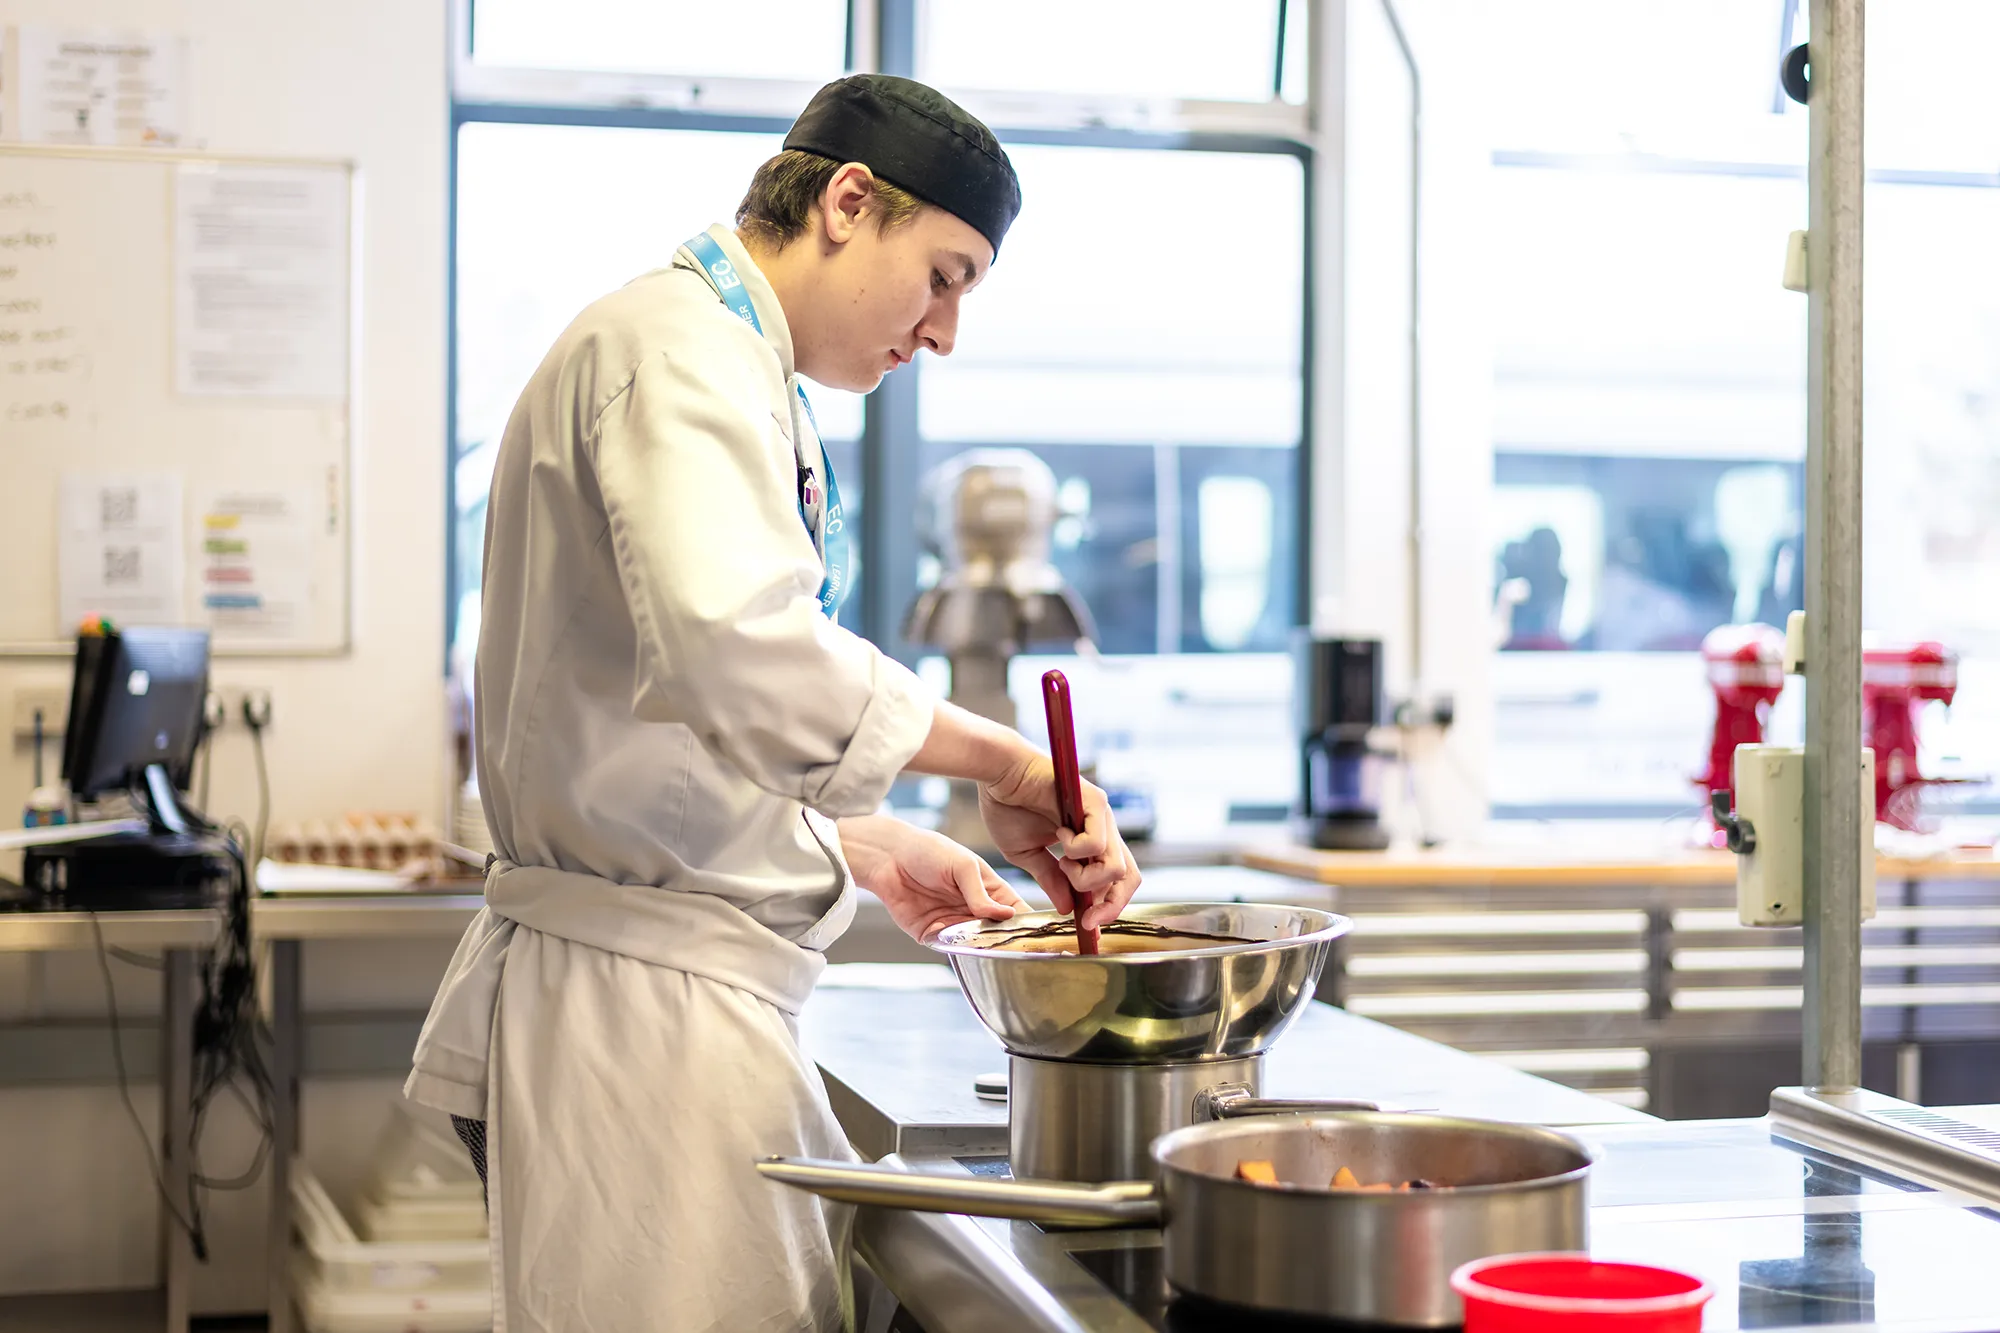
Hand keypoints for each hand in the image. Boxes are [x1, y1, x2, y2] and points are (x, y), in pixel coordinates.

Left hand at [838, 815, 1027, 942]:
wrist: (887, 857)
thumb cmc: (929, 851)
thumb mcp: (962, 865)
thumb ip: (981, 893)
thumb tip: (1006, 915)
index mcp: (990, 890)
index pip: (1017, 912)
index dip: (1029, 924)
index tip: (1038, 937)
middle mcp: (976, 910)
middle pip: (999, 934)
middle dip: (1005, 942)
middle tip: (1012, 948)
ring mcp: (955, 924)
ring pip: (976, 946)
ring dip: (981, 949)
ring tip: (987, 947)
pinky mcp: (932, 935)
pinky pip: (949, 949)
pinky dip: (956, 950)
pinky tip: (960, 946)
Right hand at [978, 755, 1141, 931]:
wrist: (996, 771)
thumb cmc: (1008, 805)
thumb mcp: (1028, 855)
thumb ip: (1051, 879)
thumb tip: (1067, 909)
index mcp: (1090, 841)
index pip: (1115, 881)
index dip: (1107, 908)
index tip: (1086, 926)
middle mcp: (1103, 828)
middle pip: (1129, 878)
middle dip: (1109, 906)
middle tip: (1085, 918)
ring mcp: (1102, 815)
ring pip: (1117, 867)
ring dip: (1086, 879)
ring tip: (1061, 862)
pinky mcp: (1094, 801)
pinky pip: (1097, 844)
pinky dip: (1077, 852)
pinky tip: (1058, 838)